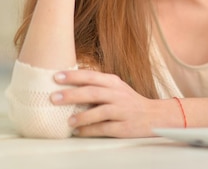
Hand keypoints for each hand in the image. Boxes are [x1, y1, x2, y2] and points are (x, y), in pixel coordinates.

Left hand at [50, 69, 169, 137]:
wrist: (153, 116)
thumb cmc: (128, 102)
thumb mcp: (116, 88)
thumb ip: (96, 86)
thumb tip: (65, 87)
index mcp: (114, 83)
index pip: (91, 76)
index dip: (73, 76)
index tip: (55, 76)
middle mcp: (118, 95)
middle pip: (93, 92)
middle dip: (72, 94)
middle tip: (53, 98)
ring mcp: (122, 110)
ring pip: (100, 111)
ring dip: (82, 116)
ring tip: (68, 121)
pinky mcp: (124, 126)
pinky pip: (104, 128)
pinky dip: (89, 130)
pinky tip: (78, 131)